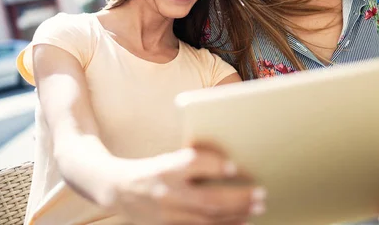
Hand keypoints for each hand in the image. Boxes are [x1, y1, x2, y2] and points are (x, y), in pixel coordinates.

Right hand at [113, 145, 266, 224]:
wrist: (118, 190)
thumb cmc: (151, 170)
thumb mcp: (167, 159)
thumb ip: (193, 161)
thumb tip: (229, 166)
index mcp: (165, 167)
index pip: (192, 164)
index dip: (214, 166)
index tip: (234, 167)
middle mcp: (166, 192)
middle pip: (207, 199)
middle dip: (237, 199)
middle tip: (261, 194)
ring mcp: (167, 214)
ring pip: (207, 219)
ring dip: (235, 215)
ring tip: (257, 208)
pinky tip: (240, 222)